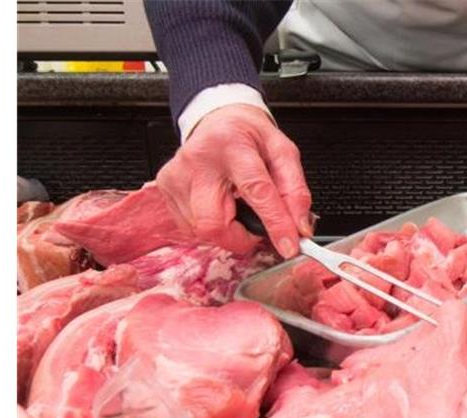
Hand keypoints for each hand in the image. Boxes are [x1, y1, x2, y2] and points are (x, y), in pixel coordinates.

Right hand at [155, 104, 312, 257]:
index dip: (275, 224)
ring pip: (201, 230)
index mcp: (233, 146)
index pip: (256, 191)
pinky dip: (211, 226)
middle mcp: (198, 160)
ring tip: (237, 209)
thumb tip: (300, 227)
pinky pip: (189, 227)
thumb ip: (295, 190)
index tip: (289, 246)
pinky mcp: (166, 187)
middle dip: (240, 238)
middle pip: (214, 223)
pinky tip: (219, 207)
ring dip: (227, 232)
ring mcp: (177, 175)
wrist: (218, 121)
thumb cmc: (249, 137)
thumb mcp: (283, 153)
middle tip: (255, 229)